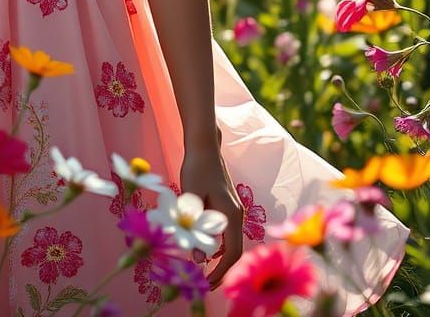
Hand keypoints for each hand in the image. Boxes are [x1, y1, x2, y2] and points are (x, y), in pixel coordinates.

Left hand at [177, 148, 243, 288]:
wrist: (203, 145)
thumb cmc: (196, 169)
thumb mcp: (191, 200)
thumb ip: (196, 230)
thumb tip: (197, 258)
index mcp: (231, 215)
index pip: (233, 253)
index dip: (221, 271)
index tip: (207, 284)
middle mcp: (237, 214)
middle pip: (234, 250)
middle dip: (222, 268)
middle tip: (206, 283)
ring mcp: (234, 208)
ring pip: (231, 240)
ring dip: (219, 256)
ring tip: (204, 269)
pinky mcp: (228, 203)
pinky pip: (227, 230)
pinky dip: (218, 243)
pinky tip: (206, 247)